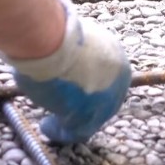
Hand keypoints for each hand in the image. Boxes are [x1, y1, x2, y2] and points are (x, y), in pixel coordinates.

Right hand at [4, 0, 130, 143]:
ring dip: (70, 121)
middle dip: (82, 105)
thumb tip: (56, 48)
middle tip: (62, 107)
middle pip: (101, 99)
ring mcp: (106, 101)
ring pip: (89, 118)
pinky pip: (75, 132)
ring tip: (50, 122)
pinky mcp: (89, 117)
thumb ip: (73, 51)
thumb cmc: (55, 32)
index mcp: (117, 58)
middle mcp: (118, 81)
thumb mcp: (72, 38)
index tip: (69, 88)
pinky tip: (46, 127)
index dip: (87, 85)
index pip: (105, 78)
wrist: (52, 40)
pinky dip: (60, 132)